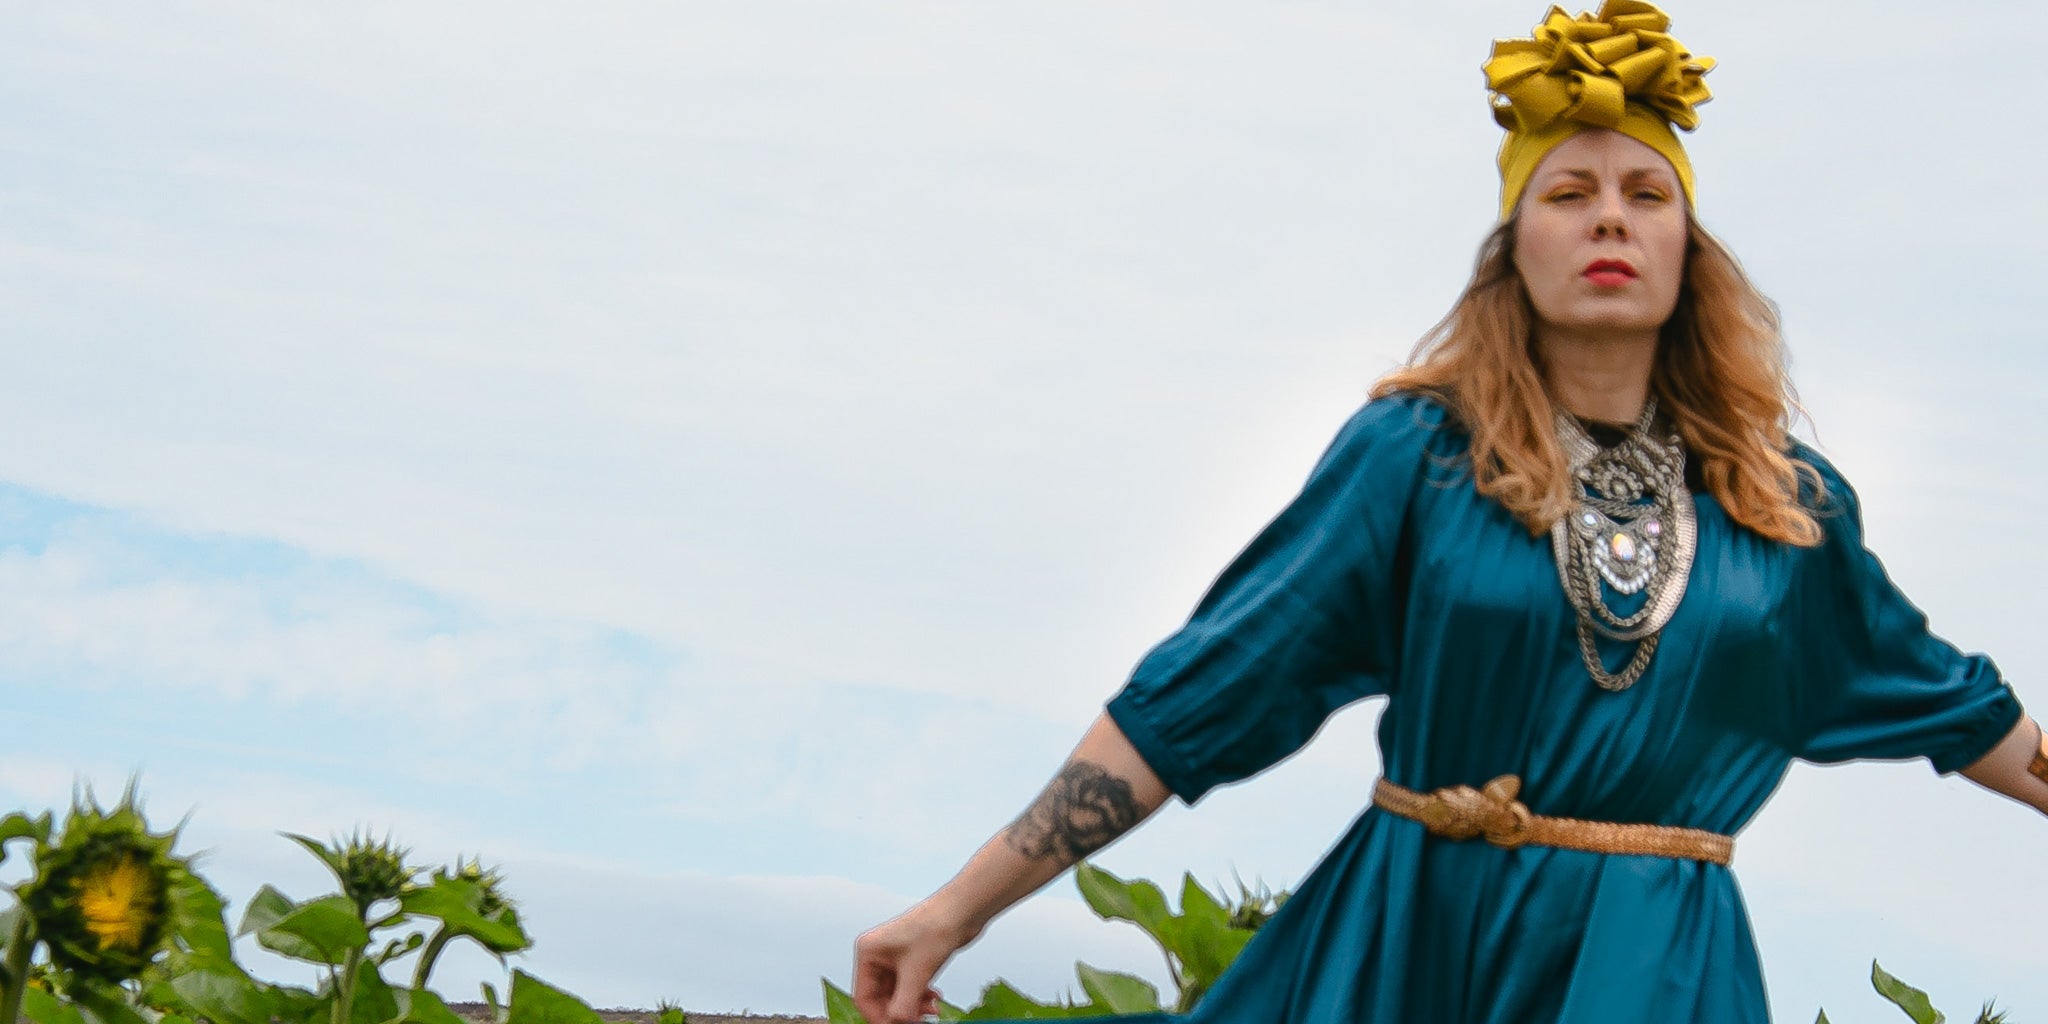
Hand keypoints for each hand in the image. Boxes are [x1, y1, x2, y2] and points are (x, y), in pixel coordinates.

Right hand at [853, 900, 978, 1023]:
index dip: (879, 1017)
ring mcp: (895, 958)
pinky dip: (920, 997)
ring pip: (897, 995)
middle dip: (900, 1012)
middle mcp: (878, 955)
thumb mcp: (917, 973)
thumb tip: (895, 1023)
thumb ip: (903, 1004)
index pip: (863, 997)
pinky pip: (910, 988)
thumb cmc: (937, 928)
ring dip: (913, 1007)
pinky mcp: (912, 961)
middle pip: (881, 998)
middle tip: (919, 1022)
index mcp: (868, 952)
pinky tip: (934, 999)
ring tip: (932, 1010)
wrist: (963, 910)